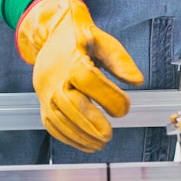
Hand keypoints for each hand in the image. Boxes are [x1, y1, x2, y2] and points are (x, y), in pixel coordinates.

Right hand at [16, 0, 143, 151]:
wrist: (51, 36)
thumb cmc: (81, 39)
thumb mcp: (103, 41)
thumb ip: (120, 60)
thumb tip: (137, 81)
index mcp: (71, 59)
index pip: (87, 79)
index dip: (107, 96)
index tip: (124, 109)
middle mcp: (54, 77)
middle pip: (70, 102)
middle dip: (90, 122)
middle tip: (108, 135)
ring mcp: (46, 92)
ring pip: (58, 117)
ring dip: (79, 135)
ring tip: (100, 144)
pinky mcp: (43, 103)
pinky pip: (51, 124)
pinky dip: (68, 137)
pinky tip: (86, 144)